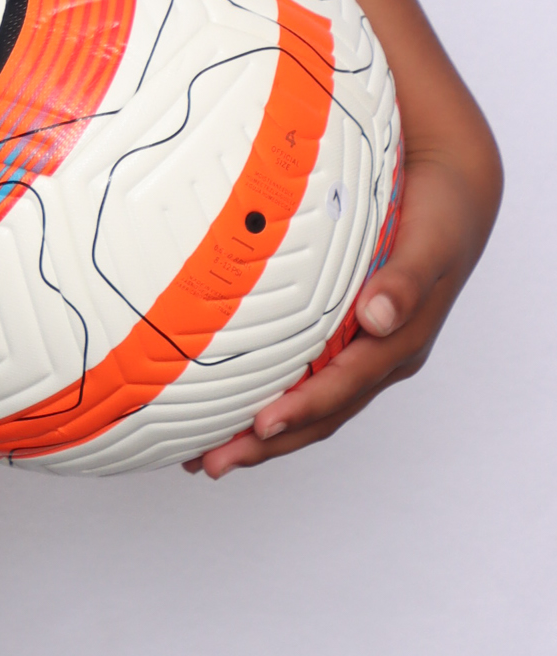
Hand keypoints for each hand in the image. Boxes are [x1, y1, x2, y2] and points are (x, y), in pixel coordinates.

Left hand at [183, 139, 499, 477]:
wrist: (450, 192)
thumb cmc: (438, 216)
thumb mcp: (429, 243)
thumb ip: (405, 281)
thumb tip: (378, 318)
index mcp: (400, 345)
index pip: (344, 385)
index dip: (304, 407)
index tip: (261, 425)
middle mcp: (378, 358)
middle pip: (320, 412)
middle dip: (267, 442)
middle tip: (210, 463)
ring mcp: (360, 351)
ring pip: (308, 404)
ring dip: (261, 434)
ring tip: (205, 455)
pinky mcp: (342, 335)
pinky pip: (302, 374)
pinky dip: (267, 395)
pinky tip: (227, 406)